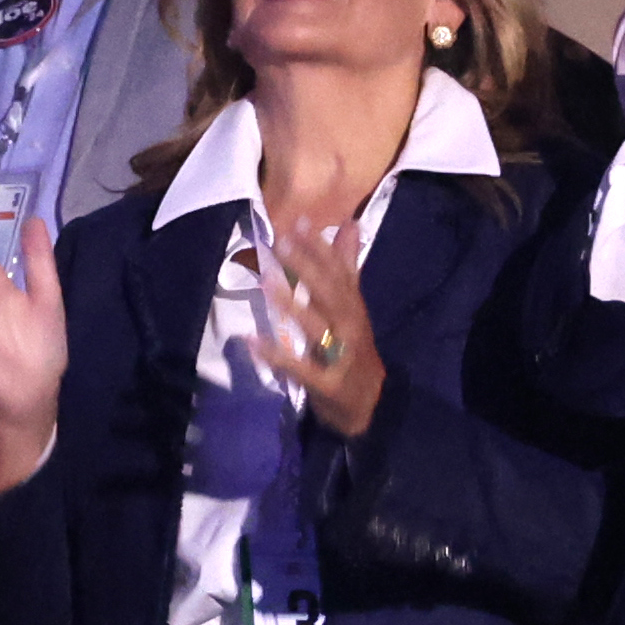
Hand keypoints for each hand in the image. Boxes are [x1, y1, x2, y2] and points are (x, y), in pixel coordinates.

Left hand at [256, 213, 386, 438]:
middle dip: (307, 267)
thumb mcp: (352, 306)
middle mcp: (350, 326)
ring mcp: (340, 355)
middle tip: (281, 241)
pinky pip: (300, 368)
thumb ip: (348, 266)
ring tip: (266, 281)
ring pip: (316, 325)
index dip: (322, 248)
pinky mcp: (327, 382)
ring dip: (292, 304)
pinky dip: (277, 356)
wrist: (372, 403)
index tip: (302, 221)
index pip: (340, 272)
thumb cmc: (354, 349)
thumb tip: (351, 224)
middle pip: (329, 293)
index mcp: (353, 308)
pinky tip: (252, 342)